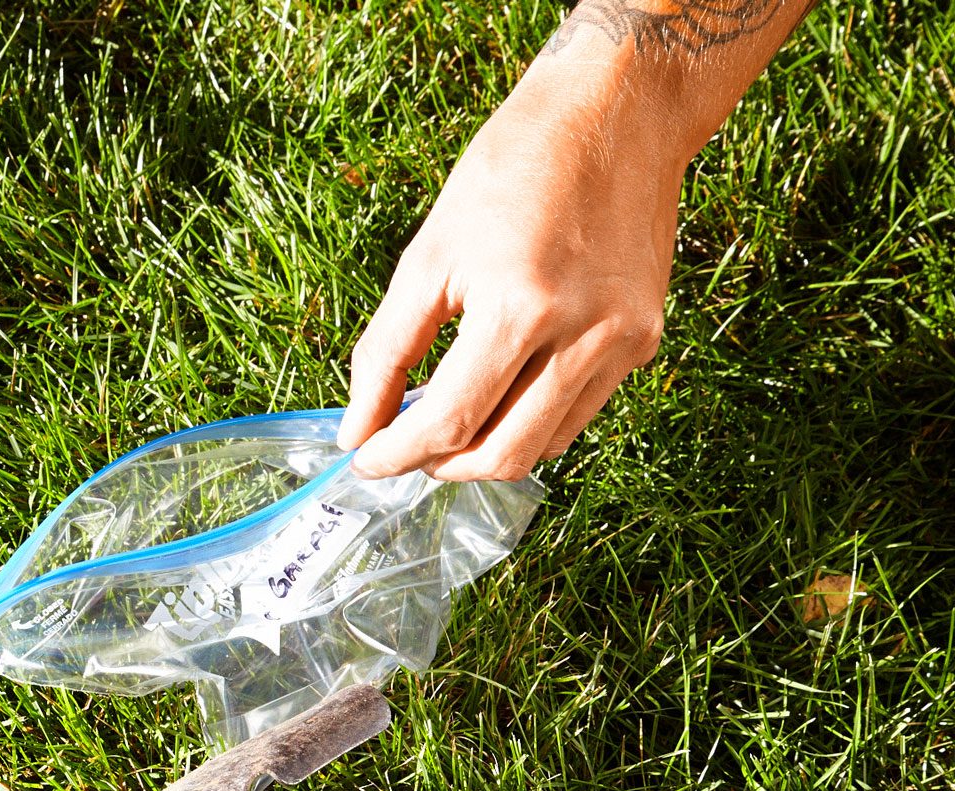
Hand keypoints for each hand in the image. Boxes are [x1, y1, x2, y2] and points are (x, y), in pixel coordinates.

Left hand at [338, 73, 686, 480]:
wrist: (614, 113)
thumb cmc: (512, 170)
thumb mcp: (428, 256)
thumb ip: (386, 351)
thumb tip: (357, 429)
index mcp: (521, 307)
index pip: (449, 421)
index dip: (397, 453)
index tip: (366, 459)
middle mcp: (585, 334)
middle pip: (502, 454)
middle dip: (441, 466)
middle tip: (404, 449)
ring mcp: (624, 342)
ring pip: (545, 446)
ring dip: (486, 451)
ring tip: (446, 423)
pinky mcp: (645, 340)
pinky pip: (579, 413)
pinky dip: (530, 422)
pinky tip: (498, 395)